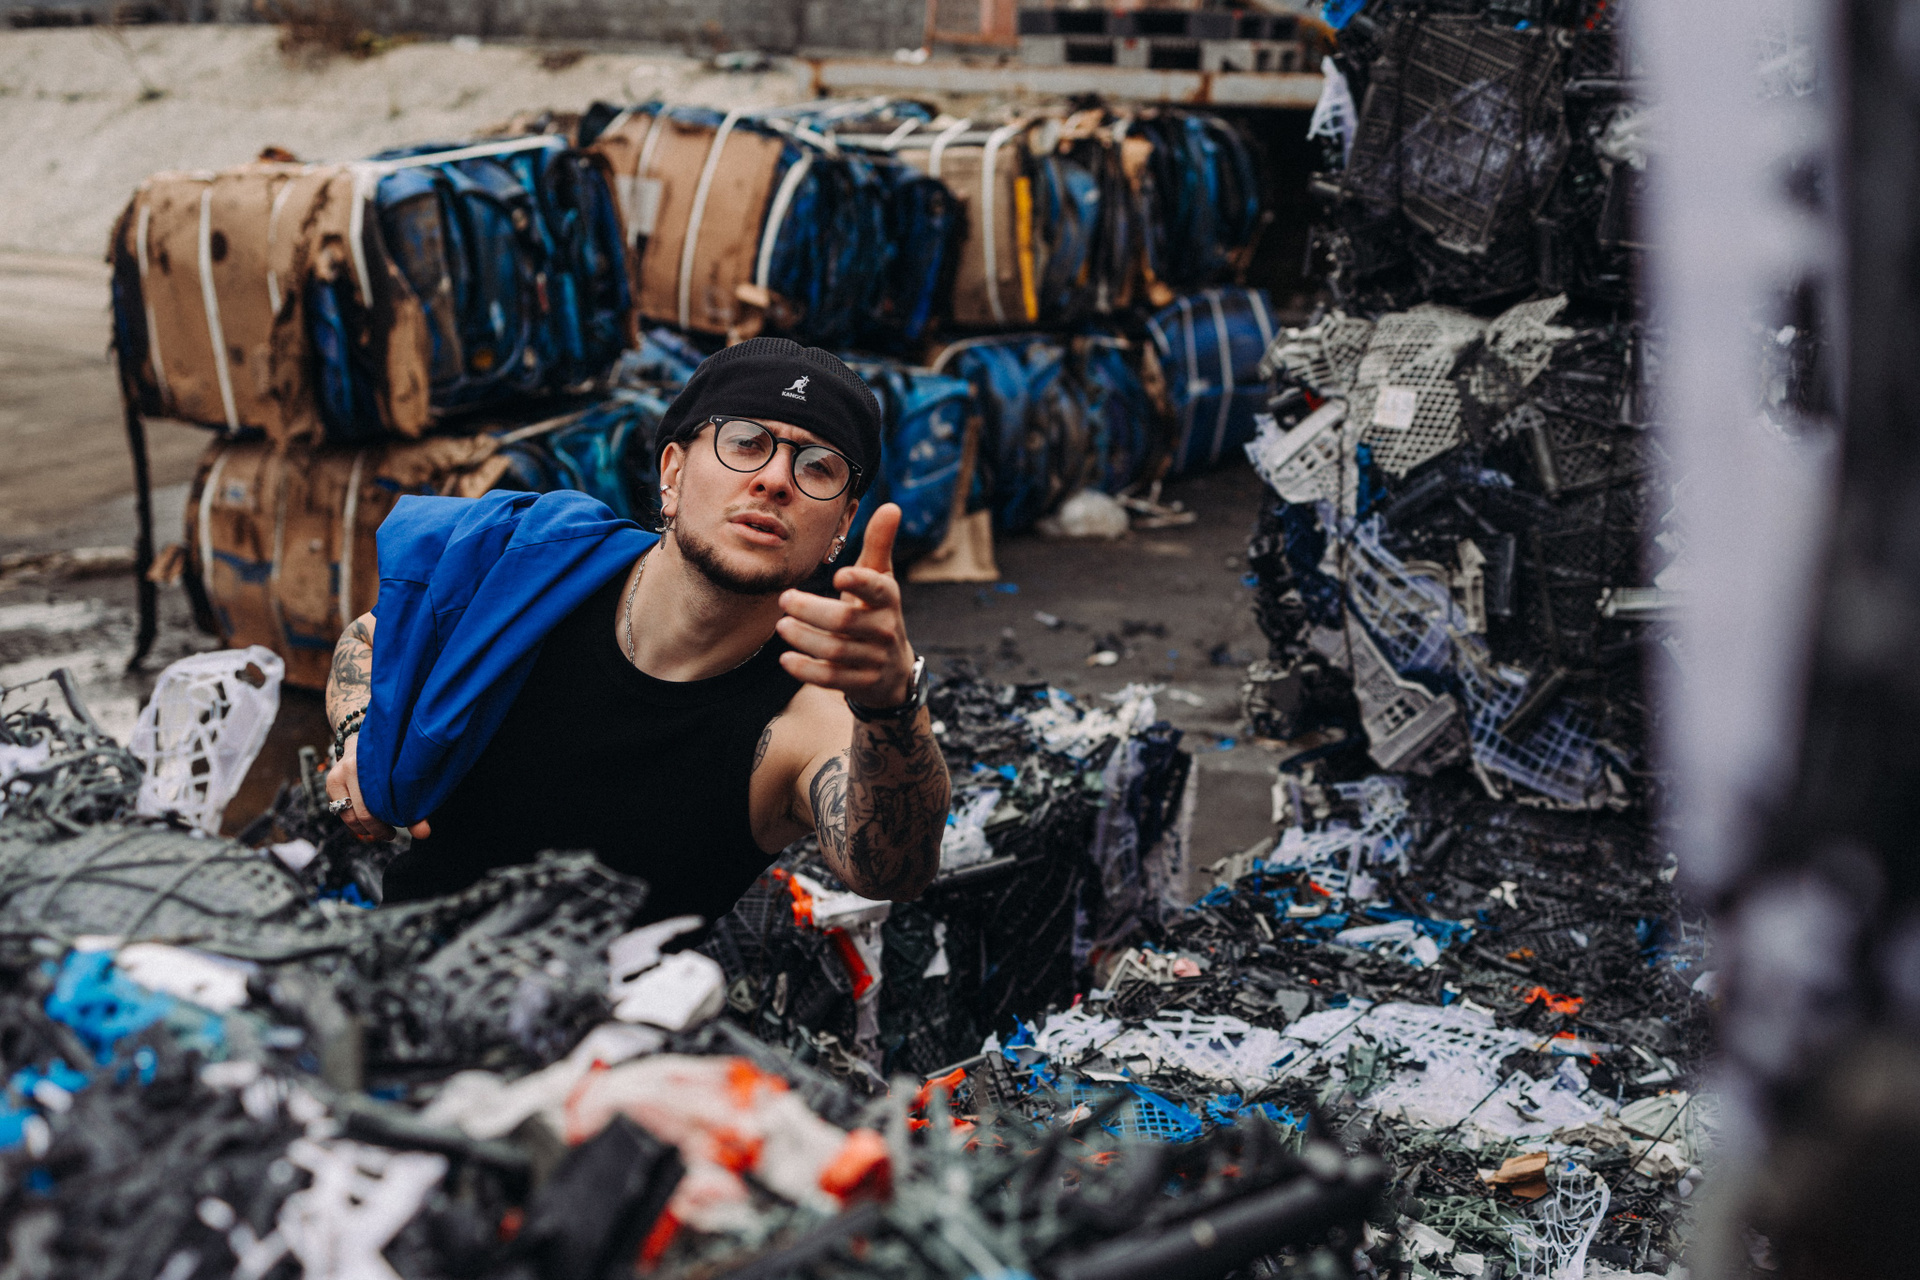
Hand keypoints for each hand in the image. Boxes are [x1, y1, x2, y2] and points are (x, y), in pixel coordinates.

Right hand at [325, 732, 431, 842]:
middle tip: (390, 834)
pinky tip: (368, 821)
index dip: (387, 823)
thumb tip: (424, 833)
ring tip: (380, 829)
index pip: (376, 806)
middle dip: (376, 830)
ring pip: (348, 816)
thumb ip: (417, 807)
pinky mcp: (330, 782)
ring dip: (364, 828)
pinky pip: (340, 810)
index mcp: (371, 765)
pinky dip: (355, 820)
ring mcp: (336, 775)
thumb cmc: (393, 759)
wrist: (368, 735)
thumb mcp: (406, 777)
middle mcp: (349, 769)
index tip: (397, 830)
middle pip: (361, 814)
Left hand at [776, 503, 916, 708]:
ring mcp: (874, 659)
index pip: (878, 589)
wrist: (892, 672)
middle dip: (811, 610)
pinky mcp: (861, 683)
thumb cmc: (877, 612)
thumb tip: (891, 506)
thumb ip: (879, 544)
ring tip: (781, 626)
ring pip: (835, 650)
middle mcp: (885, 629)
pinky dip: (806, 670)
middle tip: (784, 600)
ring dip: (803, 638)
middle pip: (845, 621)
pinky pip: (831, 678)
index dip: (860, 582)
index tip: (839, 574)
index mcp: (888, 598)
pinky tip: (786, 659)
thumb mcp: (881, 579)